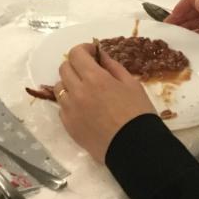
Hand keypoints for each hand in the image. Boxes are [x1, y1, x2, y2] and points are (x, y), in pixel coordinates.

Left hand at [56, 42, 155, 164]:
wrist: (135, 149)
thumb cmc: (138, 113)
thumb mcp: (131, 83)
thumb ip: (113, 66)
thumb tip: (100, 55)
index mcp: (95, 78)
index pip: (76, 54)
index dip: (84, 49)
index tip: (92, 53)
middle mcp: (78, 92)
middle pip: (64, 68)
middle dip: (76, 65)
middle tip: (89, 71)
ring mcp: (70, 110)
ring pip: (60, 87)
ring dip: (70, 84)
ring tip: (85, 91)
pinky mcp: (68, 126)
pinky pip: (62, 107)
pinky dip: (70, 103)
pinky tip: (84, 109)